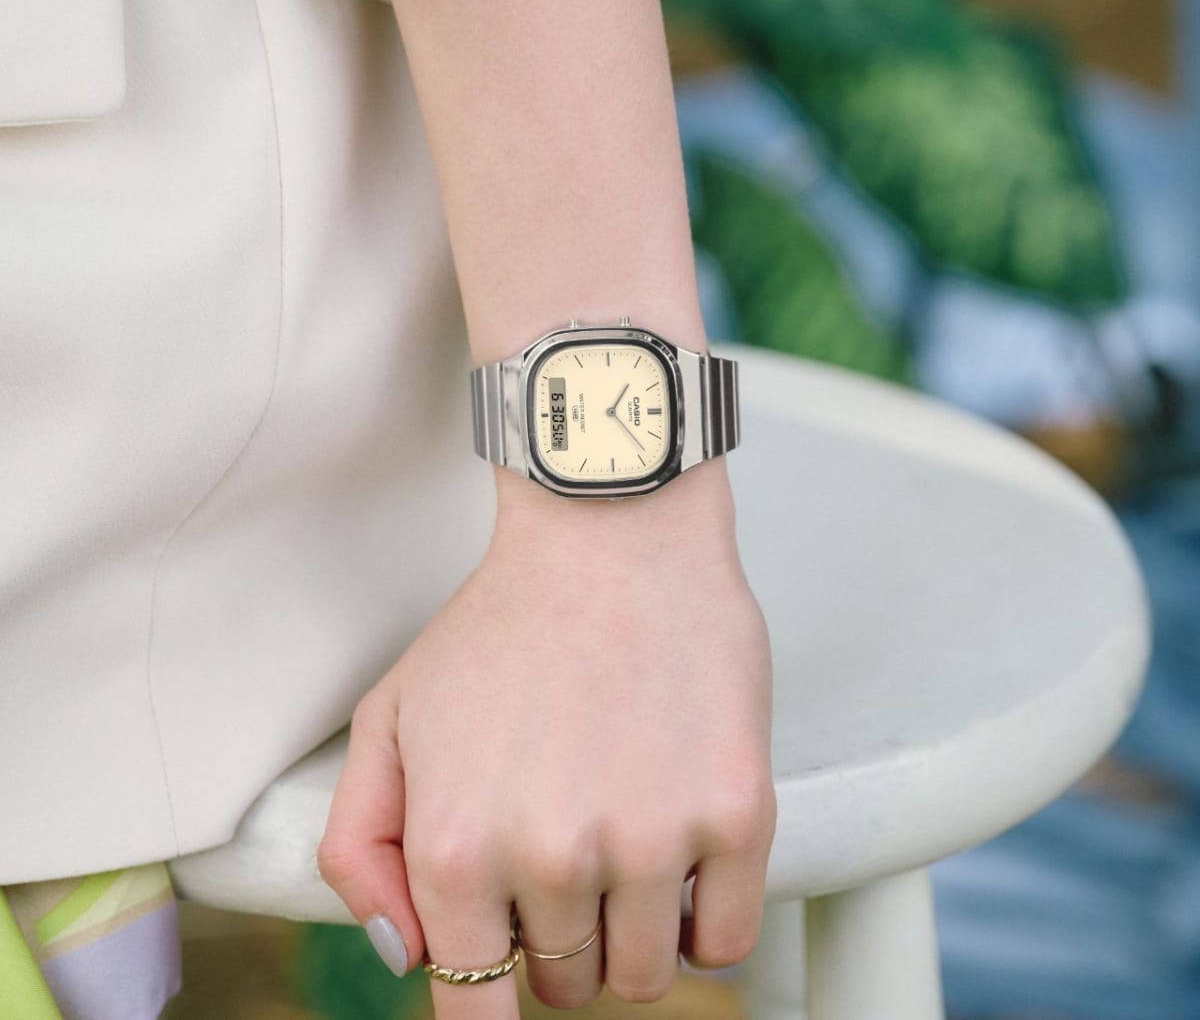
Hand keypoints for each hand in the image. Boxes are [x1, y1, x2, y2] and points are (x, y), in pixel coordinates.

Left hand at [317, 461, 776, 1017]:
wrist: (609, 534)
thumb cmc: (504, 622)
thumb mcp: (389, 718)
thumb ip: (360, 848)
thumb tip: (404, 958)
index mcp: (456, 848)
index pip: (472, 1007)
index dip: (491, 992)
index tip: (515, 958)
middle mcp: (551, 858)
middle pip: (567, 984)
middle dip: (561, 933)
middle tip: (570, 842)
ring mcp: (651, 839)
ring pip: (645, 974)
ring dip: (634, 928)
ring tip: (626, 839)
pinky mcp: (735, 813)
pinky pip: (727, 942)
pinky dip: (706, 920)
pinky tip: (683, 856)